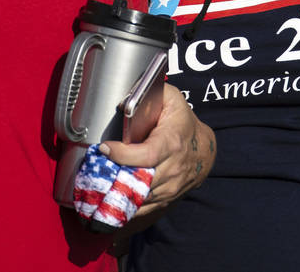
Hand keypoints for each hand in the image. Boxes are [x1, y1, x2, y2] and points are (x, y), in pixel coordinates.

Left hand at [100, 84, 214, 216]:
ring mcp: (170, 186)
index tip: (104, 148)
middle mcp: (172, 168)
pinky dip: (126, 206)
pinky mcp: (166, 198)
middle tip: (95, 169)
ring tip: (98, 184)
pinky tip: (110, 199)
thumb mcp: (172, 99)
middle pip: (140, 180)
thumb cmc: (182, 121)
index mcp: (171, 142)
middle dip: (115, 177)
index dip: (123, 154)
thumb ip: (151, 92)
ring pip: (140, 197)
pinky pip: (144, 208)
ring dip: (118, 193)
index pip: (146, 155)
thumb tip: (123, 100)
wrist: (204, 149)